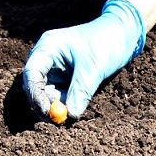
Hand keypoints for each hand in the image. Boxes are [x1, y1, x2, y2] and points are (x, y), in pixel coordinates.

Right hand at [22, 0, 145, 120]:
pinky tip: (76, 108)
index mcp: (48, 47)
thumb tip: (70, 115)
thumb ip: (80, 91)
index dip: (35, 94)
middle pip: (36, 87)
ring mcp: (57, 69)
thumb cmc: (107, 42)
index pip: (31, 73)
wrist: (124, 35)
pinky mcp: (67, 79)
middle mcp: (48, 59)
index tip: (46, 112)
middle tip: (58, 120)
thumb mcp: (93, 68)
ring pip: (49, 94)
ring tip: (71, 114)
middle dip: (45, 104)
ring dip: (57, 107)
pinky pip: (61, 96)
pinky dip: (67, 104)